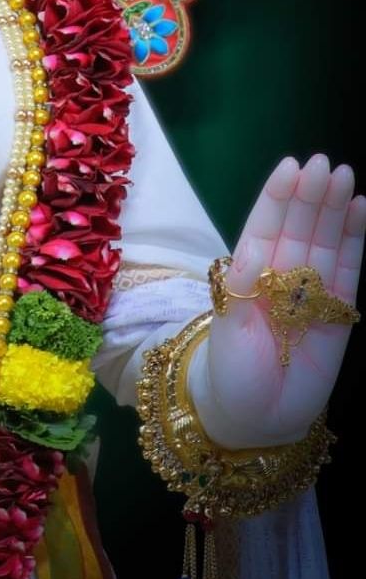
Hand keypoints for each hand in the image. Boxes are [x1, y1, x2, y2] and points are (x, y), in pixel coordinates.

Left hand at [196, 154, 363, 447]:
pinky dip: (356, 241)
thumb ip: (239, 288)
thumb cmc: (229, 370)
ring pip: (325, 241)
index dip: (277, 197)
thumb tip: (250, 246)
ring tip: (344, 176)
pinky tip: (360, 210)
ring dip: (333, 209)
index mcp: (249, 272)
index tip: (290, 166)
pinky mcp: (338, 312)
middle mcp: (282, 274)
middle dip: (310, 195)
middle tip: (324, 163)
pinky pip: (349, 270)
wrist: (255, 416)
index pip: (264, 225)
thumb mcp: (226, 328)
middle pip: (299, 226)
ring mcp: (311, 291)